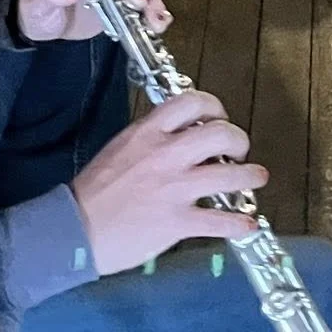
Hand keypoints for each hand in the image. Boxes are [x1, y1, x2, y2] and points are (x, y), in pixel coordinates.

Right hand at [70, 90, 264, 273]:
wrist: (75, 228)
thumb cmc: (94, 191)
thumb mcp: (121, 147)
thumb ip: (152, 138)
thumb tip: (179, 135)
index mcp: (149, 133)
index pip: (192, 102)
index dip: (214, 106)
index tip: (219, 116)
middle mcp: (166, 155)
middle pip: (220, 133)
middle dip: (239, 139)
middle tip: (240, 149)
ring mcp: (174, 188)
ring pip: (228, 174)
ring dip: (249, 176)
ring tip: (256, 177)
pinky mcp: (177, 221)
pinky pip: (218, 221)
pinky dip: (238, 223)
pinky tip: (247, 224)